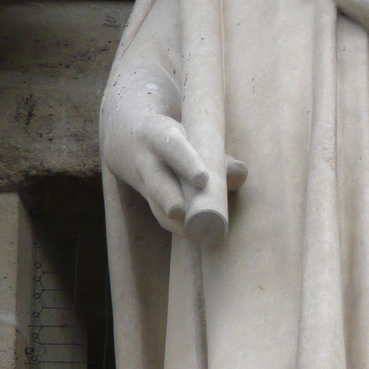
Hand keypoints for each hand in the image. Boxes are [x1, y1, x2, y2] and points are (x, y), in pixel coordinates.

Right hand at [103, 103, 245, 236]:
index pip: (173, 148)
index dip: (187, 163)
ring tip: (192, 234)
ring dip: (173, 220)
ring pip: (156, 203)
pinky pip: (160, 215)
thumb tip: (238, 172)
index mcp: (157, 135)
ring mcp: (144, 183)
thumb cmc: (173, 134)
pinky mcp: (148, 199)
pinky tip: (195, 236)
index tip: (202, 180)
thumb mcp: (187, 131)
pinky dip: (178, 226)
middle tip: (179, 212)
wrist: (130, 140)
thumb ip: (215, 151)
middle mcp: (146, 161)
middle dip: (168, 198)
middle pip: (156, 182)